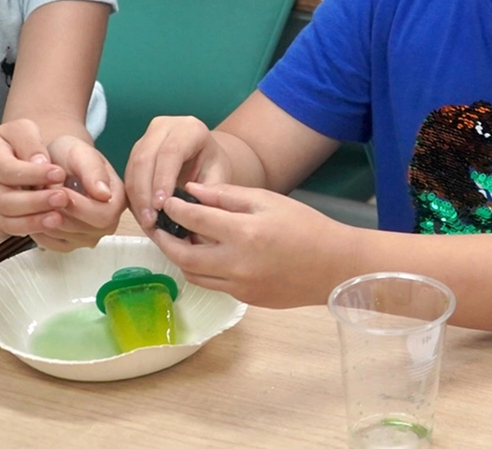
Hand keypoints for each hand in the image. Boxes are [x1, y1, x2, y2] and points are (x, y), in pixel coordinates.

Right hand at [0, 119, 69, 239]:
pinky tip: (51, 224)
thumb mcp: (20, 131)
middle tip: (63, 197)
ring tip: (59, 217)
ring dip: (34, 220)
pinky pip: (11, 228)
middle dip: (36, 201)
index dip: (34, 174)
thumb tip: (41, 162)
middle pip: (6, 200)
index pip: (9, 170)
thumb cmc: (11, 142)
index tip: (60, 173)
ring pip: (7, 219)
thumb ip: (30, 144)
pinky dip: (30, 228)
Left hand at [39, 135, 125, 251]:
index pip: (103, 216)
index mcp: (117, 198)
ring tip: (39, 199)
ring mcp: (89, 235)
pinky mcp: (70, 243)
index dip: (79, 207)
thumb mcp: (80, 153)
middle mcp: (108, 221)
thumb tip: (104, 194)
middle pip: (86, 231)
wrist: (55, 162)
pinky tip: (37, 210)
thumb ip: (92, 171)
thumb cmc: (69, 154)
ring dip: (48, 220)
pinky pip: (53, 245)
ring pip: (67, 239)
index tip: (60, 191)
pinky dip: (40, 229)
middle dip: (61, 213)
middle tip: (43, 194)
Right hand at [124, 115, 233, 232]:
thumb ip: (204, 193)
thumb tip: (182, 210)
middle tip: (150, 220)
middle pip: (146, 157)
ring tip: (146, 222)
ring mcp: (148, 137)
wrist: (206, 159)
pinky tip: (142, 215)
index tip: (160, 206)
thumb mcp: (218, 178)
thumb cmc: (213, 167)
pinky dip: (133, 197)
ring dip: (136, 197)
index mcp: (190, 128)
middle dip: (145, 192)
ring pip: (133, 166)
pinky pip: (129, 174)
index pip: (171, 151)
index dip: (162, 179)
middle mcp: (165, 127)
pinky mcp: (137, 151)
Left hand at [153, 181, 359, 307]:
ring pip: (193, 275)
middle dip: (165, 240)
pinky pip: (213, 284)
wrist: (332, 266)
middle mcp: (235, 264)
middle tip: (158, 226)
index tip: (167, 201)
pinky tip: (206, 254)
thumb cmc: (304, 225)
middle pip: (183, 255)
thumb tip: (193, 192)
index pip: (194, 219)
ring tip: (178, 240)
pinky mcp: (244, 300)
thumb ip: (228, 195)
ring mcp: (239, 287)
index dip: (175, 209)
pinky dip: (202, 269)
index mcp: (243, 233)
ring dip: (180, 257)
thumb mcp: (267, 200)